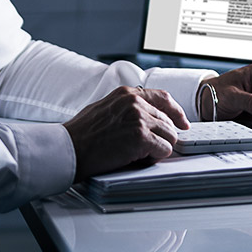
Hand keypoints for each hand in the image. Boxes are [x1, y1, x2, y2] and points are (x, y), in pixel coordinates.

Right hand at [64, 87, 185, 179]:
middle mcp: (135, 103)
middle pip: (167, 122)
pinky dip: (154, 158)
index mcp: (127, 94)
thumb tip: (147, 116)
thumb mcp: (105, 108)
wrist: (69, 149)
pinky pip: (164, 150)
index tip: (182, 123)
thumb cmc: (82, 134)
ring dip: (157, 149)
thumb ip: (126, 108)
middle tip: (144, 149)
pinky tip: (136, 158)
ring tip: (135, 153)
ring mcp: (139, 119)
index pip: (163, 98)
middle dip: (160, 138)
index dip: (176, 113)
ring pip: (169, 137)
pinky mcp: (141, 137)